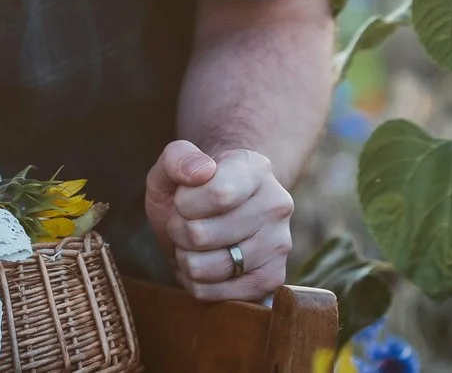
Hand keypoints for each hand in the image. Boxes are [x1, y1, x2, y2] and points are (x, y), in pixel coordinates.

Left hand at [143, 141, 293, 300]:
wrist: (215, 213)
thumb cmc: (191, 188)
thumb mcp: (173, 165)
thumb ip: (177, 158)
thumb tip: (200, 172)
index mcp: (255, 168)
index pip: (218, 194)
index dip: (185, 202)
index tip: (182, 198)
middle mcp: (277, 205)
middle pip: (201, 235)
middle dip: (178, 230)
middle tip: (184, 222)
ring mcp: (278, 245)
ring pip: (204, 268)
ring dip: (185, 258)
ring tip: (193, 243)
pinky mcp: (272, 280)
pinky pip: (213, 293)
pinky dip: (196, 281)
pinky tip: (204, 262)